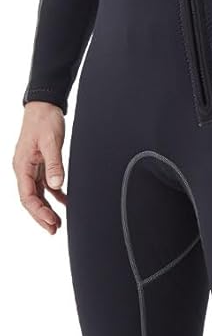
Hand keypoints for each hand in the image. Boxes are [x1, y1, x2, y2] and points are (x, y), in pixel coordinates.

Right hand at [12, 102, 66, 233]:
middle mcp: (24, 169)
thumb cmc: (44, 120)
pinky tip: (64, 203)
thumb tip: (57, 185)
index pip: (27, 196)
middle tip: (54, 230)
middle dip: (41, 216)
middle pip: (31, 199)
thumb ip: (54, 164)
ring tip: (58, 223)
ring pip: (37, 195)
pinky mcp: (40, 164)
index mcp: (22, 166)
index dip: (38, 212)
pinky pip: (45, 185)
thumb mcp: (51, 142)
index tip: (51, 222)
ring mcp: (32, 167)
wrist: (44, 105)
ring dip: (47, 209)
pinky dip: (54, 195)